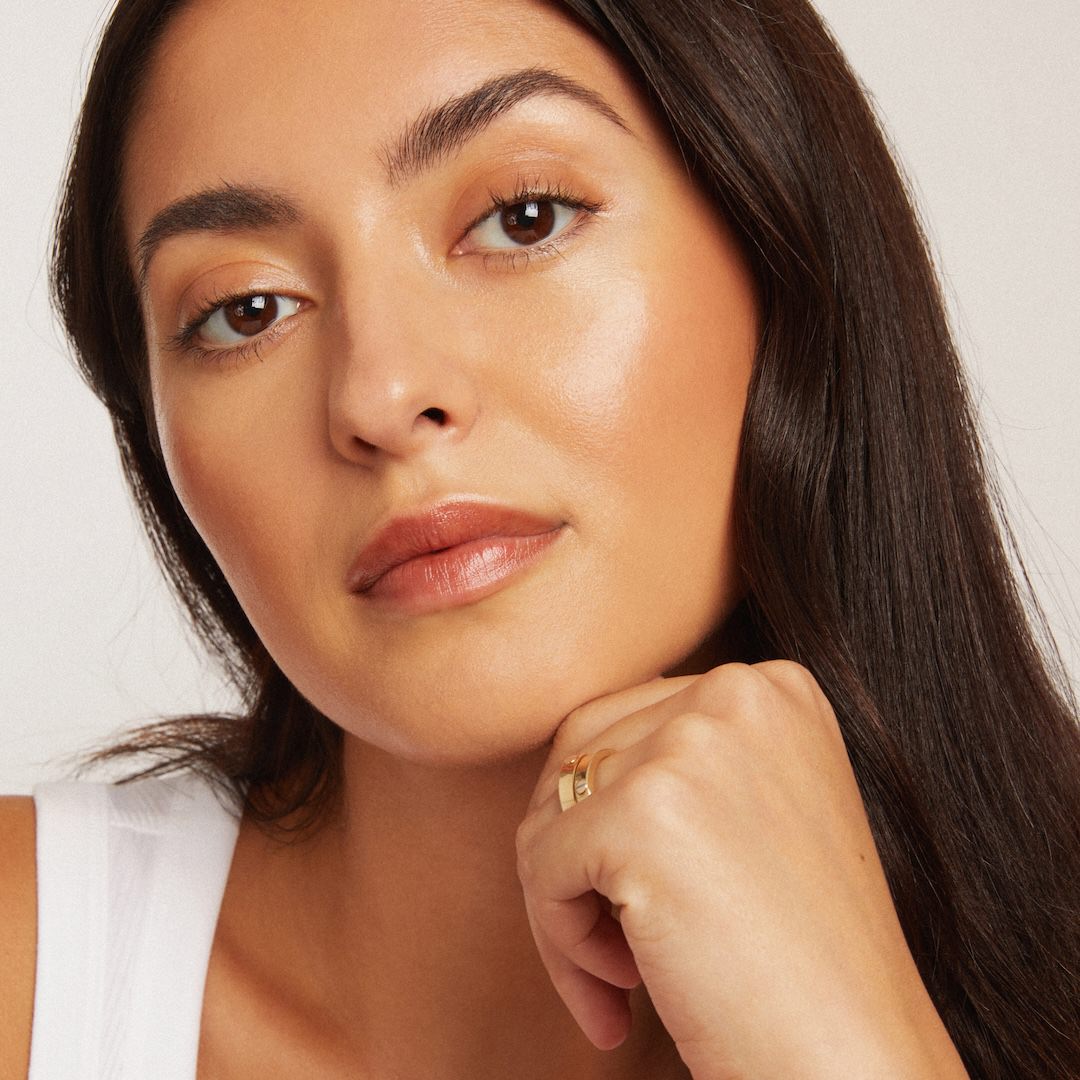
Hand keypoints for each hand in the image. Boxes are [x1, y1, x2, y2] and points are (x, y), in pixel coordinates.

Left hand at [515, 662, 967, 1078]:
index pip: (627, 723)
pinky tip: (621, 996)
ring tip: (617, 978)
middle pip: (581, 756)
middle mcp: (736, 692)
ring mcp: (692, 744)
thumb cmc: (803, 960)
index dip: (608, 818)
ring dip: (564, 904)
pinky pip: (540, 862)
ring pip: (552, 809)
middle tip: (611, 949)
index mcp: (772, 688)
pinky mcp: (643, 811)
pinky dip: (558, 937)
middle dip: (574, 854)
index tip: (639, 902)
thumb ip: (679, 764)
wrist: (857, 1065)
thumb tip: (562, 768)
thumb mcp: (758, 815)